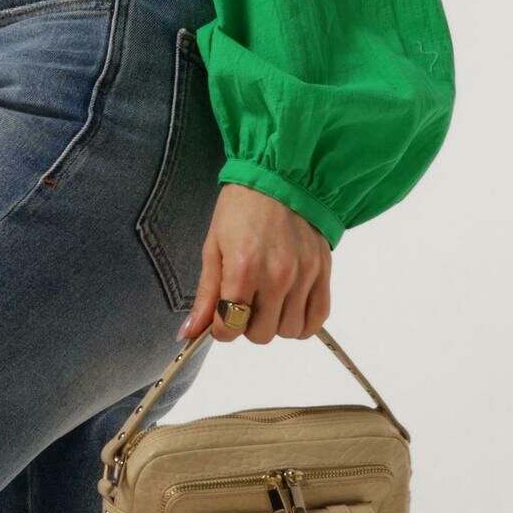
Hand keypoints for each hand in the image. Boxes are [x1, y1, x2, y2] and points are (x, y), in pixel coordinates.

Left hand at [179, 183, 331, 343]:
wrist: (281, 178)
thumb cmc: (241, 209)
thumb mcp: (213, 248)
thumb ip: (206, 295)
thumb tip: (189, 333)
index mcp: (244, 268)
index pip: (231, 326)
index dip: (221, 329)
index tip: (220, 318)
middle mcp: (277, 276)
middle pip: (261, 334)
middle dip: (246, 326)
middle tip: (243, 304)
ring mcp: (304, 275)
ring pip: (289, 331)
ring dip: (274, 324)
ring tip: (267, 302)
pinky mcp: (323, 272)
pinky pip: (318, 318)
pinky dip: (303, 322)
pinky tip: (289, 308)